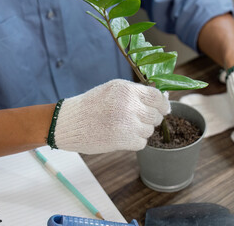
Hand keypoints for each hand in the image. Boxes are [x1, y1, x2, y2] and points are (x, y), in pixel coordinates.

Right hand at [51, 79, 169, 153]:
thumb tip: (162, 98)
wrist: (68, 123)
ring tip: (123, 127)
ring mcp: (128, 123)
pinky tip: (121, 136)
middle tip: (137, 120)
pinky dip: (134, 142)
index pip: (157, 97)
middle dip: (151, 119)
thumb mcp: (112, 90)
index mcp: (127, 90)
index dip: (163, 104)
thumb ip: (136, 93)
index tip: (164, 109)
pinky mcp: (124, 140)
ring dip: (140, 131)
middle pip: (156, 115)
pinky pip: (142, 142)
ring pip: (149, 130)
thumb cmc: (91, 106)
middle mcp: (129, 105)